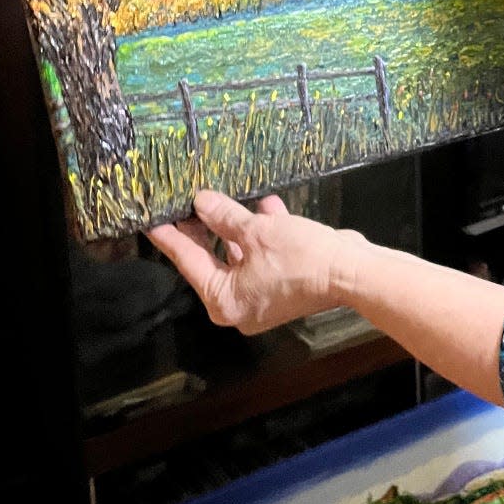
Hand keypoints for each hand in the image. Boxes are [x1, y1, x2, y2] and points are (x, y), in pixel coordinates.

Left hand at [146, 190, 365, 334]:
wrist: (351, 272)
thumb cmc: (299, 257)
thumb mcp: (255, 231)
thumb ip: (223, 216)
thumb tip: (200, 202)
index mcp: (224, 300)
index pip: (188, 263)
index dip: (171, 239)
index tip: (153, 222)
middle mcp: (241, 304)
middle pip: (212, 261)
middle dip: (204, 230)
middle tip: (187, 205)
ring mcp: (264, 296)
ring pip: (240, 256)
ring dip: (236, 228)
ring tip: (224, 200)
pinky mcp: (286, 283)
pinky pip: (265, 256)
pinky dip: (263, 233)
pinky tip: (267, 205)